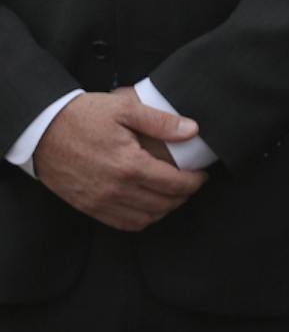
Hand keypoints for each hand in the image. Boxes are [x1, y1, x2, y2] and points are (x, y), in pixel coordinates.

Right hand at [32, 89, 207, 231]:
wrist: (42, 131)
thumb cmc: (83, 116)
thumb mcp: (125, 108)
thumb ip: (161, 121)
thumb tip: (192, 130)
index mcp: (129, 164)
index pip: (173, 184)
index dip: (194, 182)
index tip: (202, 175)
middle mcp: (116, 189)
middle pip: (162, 204)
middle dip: (183, 196)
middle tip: (191, 184)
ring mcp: (100, 201)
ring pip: (144, 218)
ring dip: (164, 210)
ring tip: (173, 195)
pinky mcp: (88, 207)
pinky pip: (121, 223)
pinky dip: (141, 219)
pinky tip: (148, 205)